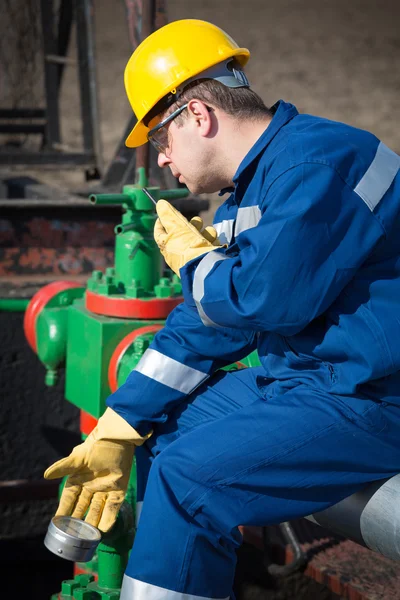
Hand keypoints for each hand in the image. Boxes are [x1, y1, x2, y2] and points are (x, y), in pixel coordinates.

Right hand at [44, 408, 149, 531]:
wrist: (117, 439)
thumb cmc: (96, 446)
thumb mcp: (78, 457)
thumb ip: (64, 467)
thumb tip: (46, 475)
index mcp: (78, 479)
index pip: (69, 499)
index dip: (64, 510)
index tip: (58, 523)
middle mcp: (91, 487)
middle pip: (83, 508)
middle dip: (78, 521)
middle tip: (73, 536)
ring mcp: (105, 489)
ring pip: (97, 510)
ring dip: (93, 522)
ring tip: (88, 537)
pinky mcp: (119, 490)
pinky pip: (113, 507)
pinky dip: (109, 518)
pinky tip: (104, 529)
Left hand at [154, 200, 222, 275]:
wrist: (206, 267)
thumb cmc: (188, 247)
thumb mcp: (176, 228)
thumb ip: (168, 215)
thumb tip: (160, 204)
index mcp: (167, 245)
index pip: (159, 232)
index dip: (161, 221)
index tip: (166, 211)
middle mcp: (178, 251)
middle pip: (182, 231)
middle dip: (191, 223)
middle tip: (196, 221)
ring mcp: (192, 255)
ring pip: (197, 236)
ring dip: (204, 231)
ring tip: (208, 232)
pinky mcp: (205, 256)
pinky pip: (207, 243)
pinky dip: (211, 239)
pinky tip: (214, 240)